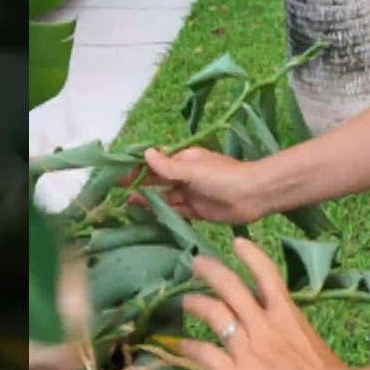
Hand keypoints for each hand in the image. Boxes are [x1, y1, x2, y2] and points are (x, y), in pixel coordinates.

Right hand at [125, 147, 263, 225]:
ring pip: (165, 196)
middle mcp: (186, 175)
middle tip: (116, 191)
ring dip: (148, 199)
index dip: (138, 167)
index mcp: (185, 159)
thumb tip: (145, 154)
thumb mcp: (193, 170)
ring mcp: (191, 193)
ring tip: (126, 204)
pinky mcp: (197, 211)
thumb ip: (168, 167)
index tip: (119, 174)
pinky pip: (175, 210)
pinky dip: (162, 212)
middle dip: (139, 184)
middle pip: (158, 180)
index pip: (156, 162)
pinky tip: (147, 214)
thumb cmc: (223, 177)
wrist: (252, 196)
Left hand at [178, 238, 354, 369]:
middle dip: (211, 271)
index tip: (237, 243)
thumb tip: (282, 331)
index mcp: (286, 315)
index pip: (267, 274)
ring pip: (213, 314)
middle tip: (196, 263)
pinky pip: (205, 354)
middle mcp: (262, 324)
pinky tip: (180, 345)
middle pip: (231, 287)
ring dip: (196, 303)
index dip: (251, 256)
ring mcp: (246, 348)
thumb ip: (292, 332)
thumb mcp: (311, 342)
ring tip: (186, 301)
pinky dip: (189, 347)